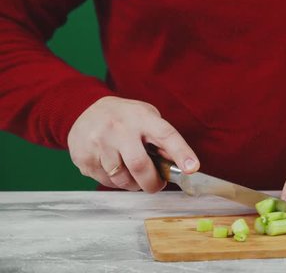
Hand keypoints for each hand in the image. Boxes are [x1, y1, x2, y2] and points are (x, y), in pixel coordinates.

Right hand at [67, 96, 199, 191]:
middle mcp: (120, 128)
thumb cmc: (125, 117)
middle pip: (140, 165)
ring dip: (133, 184)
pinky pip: (105, 180)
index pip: (166, 135)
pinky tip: (114, 168)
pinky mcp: (84, 156)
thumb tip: (179, 165)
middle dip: (152, 183)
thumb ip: (162, 140)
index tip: (192, 168)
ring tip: (134, 175)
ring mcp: (99, 142)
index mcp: (142, 117)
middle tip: (156, 185)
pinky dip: (115, 181)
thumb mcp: (147, 118)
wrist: (84, 109)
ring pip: (122, 178)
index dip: (181, 153)